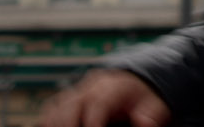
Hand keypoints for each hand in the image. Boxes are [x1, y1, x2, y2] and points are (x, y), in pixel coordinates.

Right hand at [39, 70, 171, 126]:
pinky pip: (52, 107)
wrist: (134, 80)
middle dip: (67, 123)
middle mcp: (91, 87)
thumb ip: (150, 116)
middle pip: (71, 104)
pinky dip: (49, 119)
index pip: (98, 103)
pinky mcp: (69, 99)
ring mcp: (77, 92)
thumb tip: (144, 124)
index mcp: (112, 87)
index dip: (93, 121)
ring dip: (55, 122)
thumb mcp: (154, 106)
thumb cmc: (143, 97)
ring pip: (57, 105)